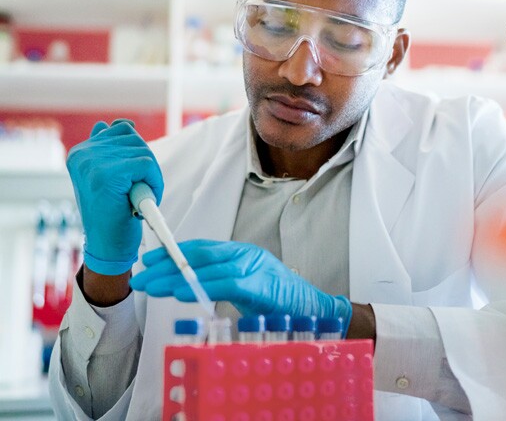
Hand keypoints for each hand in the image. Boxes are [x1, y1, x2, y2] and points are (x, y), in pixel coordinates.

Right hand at [66, 120, 162, 275]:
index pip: (122, 130)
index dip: (135, 156)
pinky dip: (154, 183)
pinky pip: (147, 165)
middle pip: (135, 139)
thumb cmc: (113, 212)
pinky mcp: (107, 174)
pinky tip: (142, 201)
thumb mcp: (109, 176)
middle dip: (144, 166)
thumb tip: (123, 124)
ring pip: (144, 152)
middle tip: (134, 192)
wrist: (108, 246)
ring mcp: (93, 163)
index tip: (127, 179)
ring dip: (150, 176)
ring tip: (136, 197)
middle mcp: (83, 153)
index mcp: (81, 152)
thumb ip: (112, 149)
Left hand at [129, 240, 351, 330]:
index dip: (173, 252)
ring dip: (174, 277)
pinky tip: (178, 293)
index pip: (202, 248)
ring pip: (207, 267)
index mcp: (243, 253)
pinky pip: (224, 283)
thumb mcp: (247, 288)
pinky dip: (199, 287)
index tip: (148, 260)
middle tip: (140, 274)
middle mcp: (246, 254)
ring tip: (150, 286)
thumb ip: (223, 282)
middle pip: (199, 255)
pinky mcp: (260, 285)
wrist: (314, 309)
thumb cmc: (280, 301)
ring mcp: (254, 267)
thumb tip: (189, 286)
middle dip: (165, 264)